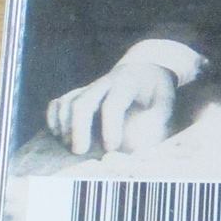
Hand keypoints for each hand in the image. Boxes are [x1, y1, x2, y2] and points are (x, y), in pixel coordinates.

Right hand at [46, 63, 176, 154]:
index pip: (113, 104)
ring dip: (64, 126)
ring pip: (67, 102)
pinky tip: (59, 136)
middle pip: (83, 102)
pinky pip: (58, 102)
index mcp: (128, 83)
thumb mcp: (166, 100)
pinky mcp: (79, 93)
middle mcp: (105, 83)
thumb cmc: (156, 90)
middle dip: (79, 128)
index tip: (112, 149)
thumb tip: (141, 143)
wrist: (145, 69)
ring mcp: (90, 87)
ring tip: (71, 146)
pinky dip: (54, 119)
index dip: (110, 127)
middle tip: (80, 152)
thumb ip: (158, 120)